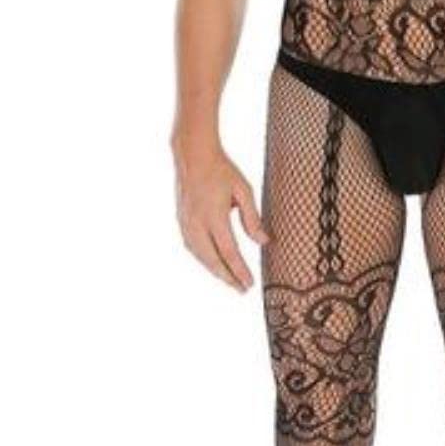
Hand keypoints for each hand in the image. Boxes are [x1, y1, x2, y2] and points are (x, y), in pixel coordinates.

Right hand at [174, 139, 269, 292]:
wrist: (193, 155)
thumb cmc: (222, 170)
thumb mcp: (244, 190)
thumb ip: (252, 218)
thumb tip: (263, 242)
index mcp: (214, 216)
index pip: (230, 252)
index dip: (240, 271)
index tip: (250, 285)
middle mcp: (197, 223)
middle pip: (213, 260)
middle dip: (228, 278)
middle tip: (242, 290)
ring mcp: (186, 223)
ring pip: (200, 257)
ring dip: (215, 271)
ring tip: (230, 280)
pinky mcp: (181, 221)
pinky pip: (192, 248)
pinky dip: (204, 260)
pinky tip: (213, 263)